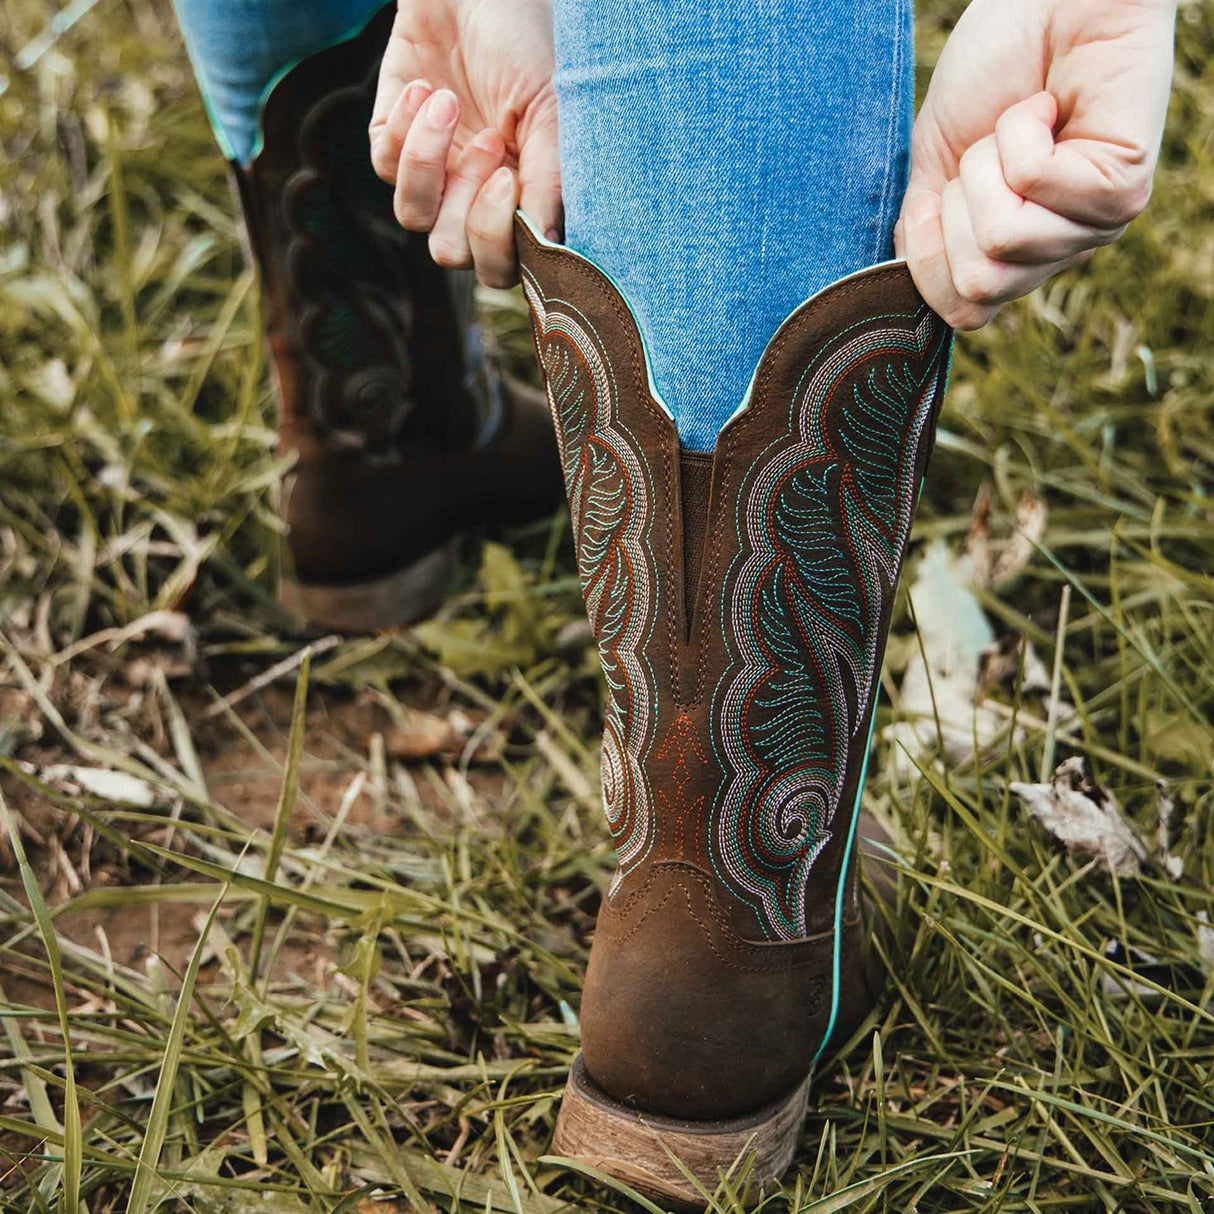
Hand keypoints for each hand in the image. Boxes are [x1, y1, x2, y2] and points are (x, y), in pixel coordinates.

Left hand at [369, 0, 559, 286]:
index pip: (502, 266)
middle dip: (464, 206)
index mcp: (521, 201)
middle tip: (489, 143)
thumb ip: (550, 180)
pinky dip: (406, 125)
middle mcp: (475, 197)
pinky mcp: (393, 141)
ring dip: (429, 162)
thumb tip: (548, 244)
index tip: (509, 176)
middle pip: (453, 253)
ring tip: (451, 105)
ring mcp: (433, 172)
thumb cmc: (526, 46)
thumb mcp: (551, 111)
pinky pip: (384, 164)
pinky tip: (429, 87)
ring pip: (412, 216)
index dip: (497, 239)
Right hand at [896, 0, 1175, 328]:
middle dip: (955, 209)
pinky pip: (1032, 185)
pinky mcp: (1120, 191)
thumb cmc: (994, 69)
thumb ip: (922, 234)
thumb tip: (900, 285)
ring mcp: (1092, 228)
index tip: (942, 190)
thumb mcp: (933, 164)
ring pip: (1002, 240)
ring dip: (986, 165)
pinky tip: (1047, 107)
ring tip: (1019, 125)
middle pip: (978, 286)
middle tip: (984, 154)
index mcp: (1014, 254)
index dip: (930, 256)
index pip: (964, 310)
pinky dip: (1019, 132)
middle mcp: (1057, 252)